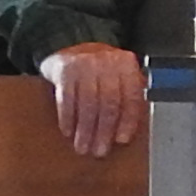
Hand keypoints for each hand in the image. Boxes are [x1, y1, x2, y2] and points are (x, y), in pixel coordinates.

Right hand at [41, 41, 147, 158]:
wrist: (68, 45)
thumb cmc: (98, 69)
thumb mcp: (118, 76)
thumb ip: (127, 96)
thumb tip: (128, 132)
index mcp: (126, 64)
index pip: (131, 97)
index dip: (128, 121)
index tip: (121, 140)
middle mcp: (107, 62)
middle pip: (109, 103)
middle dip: (104, 131)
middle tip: (99, 151)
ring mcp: (84, 64)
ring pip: (88, 103)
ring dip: (85, 130)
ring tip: (82, 146)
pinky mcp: (64, 70)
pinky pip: (66, 99)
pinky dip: (67, 118)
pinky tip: (67, 131)